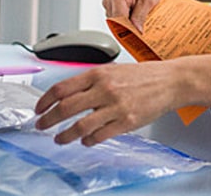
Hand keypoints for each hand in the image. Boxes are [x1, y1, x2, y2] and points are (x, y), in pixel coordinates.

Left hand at [34, 61, 182, 145]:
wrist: (170, 81)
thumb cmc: (143, 75)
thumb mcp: (113, 69)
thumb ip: (91, 81)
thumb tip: (68, 94)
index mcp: (98, 74)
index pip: (61, 88)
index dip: (45, 101)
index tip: (39, 109)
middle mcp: (104, 89)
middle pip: (66, 108)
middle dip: (48, 120)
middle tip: (42, 126)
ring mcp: (115, 107)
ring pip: (80, 126)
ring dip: (65, 135)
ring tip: (60, 139)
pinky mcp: (126, 122)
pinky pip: (99, 136)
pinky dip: (88, 140)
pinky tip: (85, 140)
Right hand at [102, 0, 166, 31]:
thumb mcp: (149, 0)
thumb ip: (140, 16)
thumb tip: (135, 31)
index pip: (118, 21)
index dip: (128, 31)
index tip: (138, 38)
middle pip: (116, 24)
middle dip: (129, 29)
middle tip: (142, 31)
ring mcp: (110, 3)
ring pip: (116, 23)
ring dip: (128, 26)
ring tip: (141, 21)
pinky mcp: (113, 6)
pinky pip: (118, 19)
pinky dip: (127, 21)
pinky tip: (137, 19)